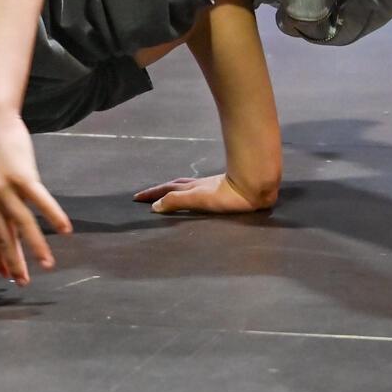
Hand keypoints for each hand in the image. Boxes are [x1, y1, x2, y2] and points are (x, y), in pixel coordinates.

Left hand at [0, 111, 70, 284]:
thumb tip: (9, 233)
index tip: (7, 276)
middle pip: (4, 237)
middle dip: (15, 262)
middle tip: (24, 283)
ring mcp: (4, 188)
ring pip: (23, 224)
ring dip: (37, 247)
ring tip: (49, 265)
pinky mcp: (22, 176)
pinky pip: (40, 201)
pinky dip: (53, 216)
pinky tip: (65, 229)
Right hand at [134, 173, 276, 214]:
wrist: (255, 186)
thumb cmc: (228, 194)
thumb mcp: (198, 199)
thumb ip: (177, 202)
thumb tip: (155, 206)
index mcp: (192, 189)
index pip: (168, 191)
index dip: (153, 194)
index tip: (137, 198)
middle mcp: (199, 185)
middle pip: (176, 186)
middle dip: (160, 191)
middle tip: (147, 196)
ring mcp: (211, 185)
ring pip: (188, 186)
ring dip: (175, 190)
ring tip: (168, 194)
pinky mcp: (224, 188)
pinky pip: (200, 189)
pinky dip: (190, 191)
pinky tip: (199, 193)